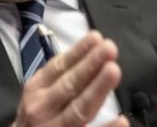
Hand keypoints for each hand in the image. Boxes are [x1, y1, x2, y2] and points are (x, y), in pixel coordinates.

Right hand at [12, 31, 128, 126]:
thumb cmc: (35, 118)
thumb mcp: (37, 94)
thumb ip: (58, 77)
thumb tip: (89, 54)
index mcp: (36, 89)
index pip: (59, 67)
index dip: (78, 52)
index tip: (96, 38)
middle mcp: (41, 108)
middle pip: (70, 85)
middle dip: (91, 65)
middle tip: (109, 48)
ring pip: (79, 109)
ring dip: (97, 89)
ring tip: (113, 71)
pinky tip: (121, 120)